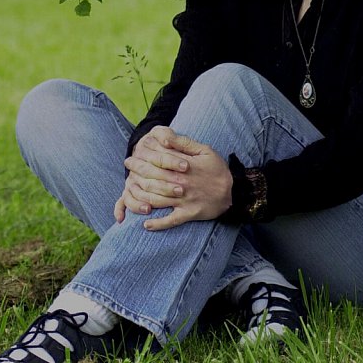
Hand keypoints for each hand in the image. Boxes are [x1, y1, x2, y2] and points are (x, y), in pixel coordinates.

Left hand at [113, 125, 232, 229]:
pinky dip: (157, 224)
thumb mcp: (204, 150)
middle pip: (152, 180)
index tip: (130, 158)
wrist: (234, 192)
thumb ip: (183, 143)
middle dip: (136, 174)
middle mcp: (180, 185)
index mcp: (183, 168)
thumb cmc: (217, 169)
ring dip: (140, 197)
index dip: (141, 160)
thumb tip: (163, 137)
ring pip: (156, 200)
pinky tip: (146, 224)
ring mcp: (183, 201)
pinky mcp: (188, 214)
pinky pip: (170, 222)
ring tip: (130, 191)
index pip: (156, 163)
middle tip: (127, 170)